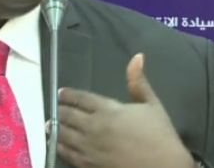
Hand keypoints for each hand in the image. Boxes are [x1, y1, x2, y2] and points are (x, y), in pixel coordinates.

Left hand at [51, 53, 192, 167]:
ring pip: (64, 135)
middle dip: (60, 111)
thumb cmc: (160, 136)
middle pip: (68, 115)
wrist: (164, 167)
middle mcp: (94, 126)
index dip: (69, 95)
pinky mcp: (89, 164)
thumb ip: (138, 82)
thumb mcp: (152, 105)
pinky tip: (56, 144)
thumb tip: (137, 56)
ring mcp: (89, 147)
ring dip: (55, 128)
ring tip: (49, 126)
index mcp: (108, 110)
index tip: (61, 93)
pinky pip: (67, 154)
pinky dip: (59, 147)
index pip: (81, 99)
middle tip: (55, 109)